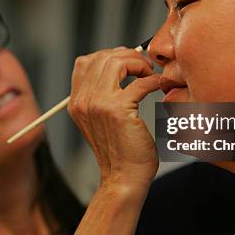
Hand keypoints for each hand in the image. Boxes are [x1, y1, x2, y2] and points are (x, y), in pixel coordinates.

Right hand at [68, 47, 160, 189]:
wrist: (123, 179)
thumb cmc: (120, 150)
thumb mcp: (101, 119)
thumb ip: (102, 95)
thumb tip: (121, 65)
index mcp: (76, 102)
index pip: (85, 62)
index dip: (109, 55)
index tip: (128, 62)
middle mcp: (83, 101)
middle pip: (102, 57)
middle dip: (127, 55)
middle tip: (144, 66)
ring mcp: (98, 105)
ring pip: (116, 62)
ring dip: (138, 63)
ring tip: (148, 74)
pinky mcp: (118, 111)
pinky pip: (139, 82)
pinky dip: (152, 80)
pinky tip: (158, 86)